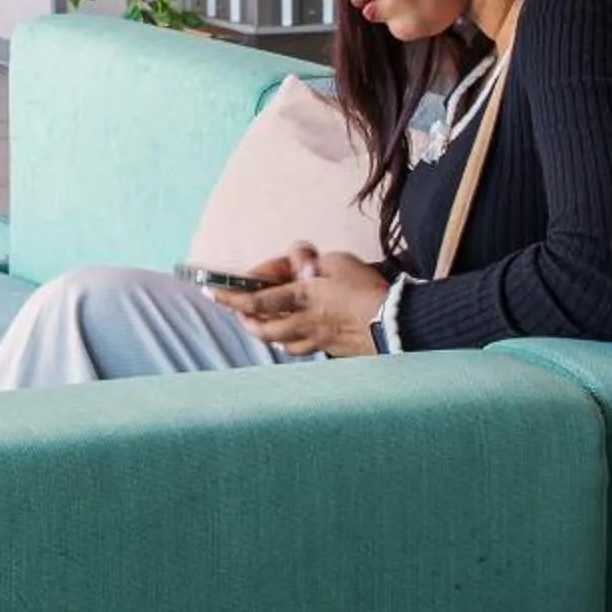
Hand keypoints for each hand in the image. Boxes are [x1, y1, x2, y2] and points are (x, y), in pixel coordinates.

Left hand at [213, 241, 388, 357]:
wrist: (398, 323)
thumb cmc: (368, 289)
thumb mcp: (339, 262)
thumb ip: (313, 263)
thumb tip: (300, 267)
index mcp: (302, 296)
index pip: (257, 299)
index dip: (232, 297)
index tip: (213, 292)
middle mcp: (305, 321)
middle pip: (263, 328)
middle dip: (245, 320)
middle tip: (238, 310)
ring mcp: (318, 340)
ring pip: (281, 342)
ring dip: (266, 332)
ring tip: (262, 322)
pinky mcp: (332, 350)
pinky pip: (303, 348)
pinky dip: (291, 341)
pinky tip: (293, 336)